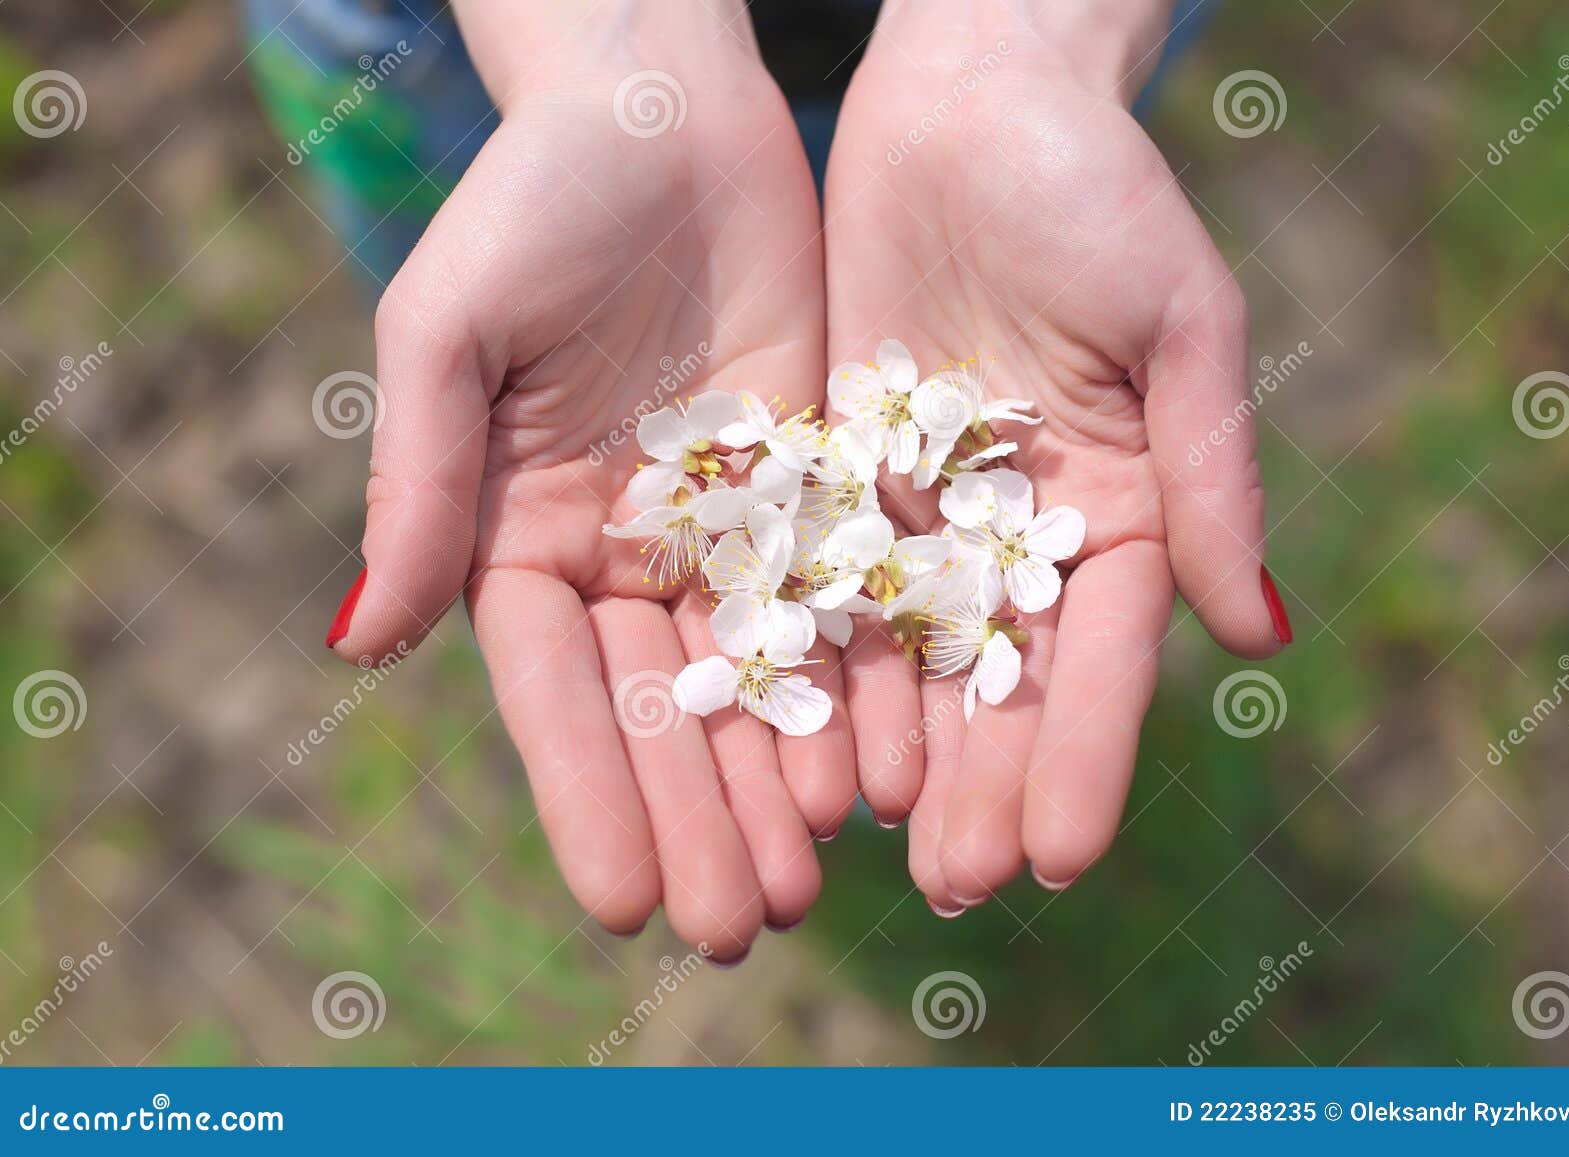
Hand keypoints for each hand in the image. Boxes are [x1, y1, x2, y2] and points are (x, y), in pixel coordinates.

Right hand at [326, 1, 855, 959]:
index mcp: (525, 534)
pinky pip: (838, 601)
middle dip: (699, 820)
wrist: (663, 115)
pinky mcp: (811, 488)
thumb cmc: (532, 203)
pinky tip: (884, 770)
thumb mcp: (452, 334)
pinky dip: (857, 686)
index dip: (588, 795)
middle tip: (741, 930)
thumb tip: (363, 641)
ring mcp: (723, 528)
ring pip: (756, 678)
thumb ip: (424, 484)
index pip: (555, 692)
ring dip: (780, 783)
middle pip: (662, 710)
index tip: (619, 904)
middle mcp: (624, 552)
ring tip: (815, 885)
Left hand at [824, 0, 1290, 909]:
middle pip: (997, 679)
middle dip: (978, 782)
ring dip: (892, 752)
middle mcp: (1018, 527)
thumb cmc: (1100, 194)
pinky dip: (811, 661)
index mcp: (1118, 505)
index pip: (1099, 657)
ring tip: (871, 852)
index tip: (1061, 855)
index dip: (1084, 755)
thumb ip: (1209, 477)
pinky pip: (818, 583)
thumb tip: (1261, 634)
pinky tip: (796, 741)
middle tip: (954, 889)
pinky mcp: (836, 472)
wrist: (976, 103)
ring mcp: (923, 508)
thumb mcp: (1180, 326)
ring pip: (905, 653)